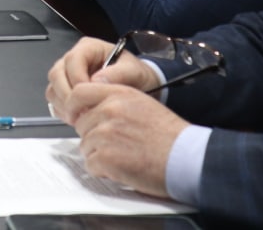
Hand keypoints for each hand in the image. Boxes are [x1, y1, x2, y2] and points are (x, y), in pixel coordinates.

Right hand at [46, 37, 160, 122]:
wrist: (141, 87)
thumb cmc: (137, 75)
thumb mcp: (134, 71)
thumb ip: (118, 73)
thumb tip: (97, 80)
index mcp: (88, 48)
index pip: (72, 60)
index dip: (77, 78)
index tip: (89, 95)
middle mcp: (74, 59)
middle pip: (56, 74)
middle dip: (67, 95)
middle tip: (82, 111)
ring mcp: (67, 74)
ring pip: (53, 88)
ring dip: (64, 104)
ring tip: (81, 117)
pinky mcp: (66, 89)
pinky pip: (55, 100)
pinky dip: (63, 110)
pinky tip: (78, 118)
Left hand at [69, 83, 187, 198]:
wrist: (188, 159)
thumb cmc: (171, 137)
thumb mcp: (142, 105)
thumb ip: (114, 103)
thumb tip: (91, 110)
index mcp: (118, 95)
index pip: (78, 92)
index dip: (74, 106)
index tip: (75, 115)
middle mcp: (109, 111)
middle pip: (81, 124)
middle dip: (94, 136)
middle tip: (117, 145)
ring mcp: (105, 134)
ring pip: (85, 146)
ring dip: (100, 155)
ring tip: (125, 156)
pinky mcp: (105, 157)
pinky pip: (91, 165)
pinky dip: (104, 170)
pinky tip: (123, 168)